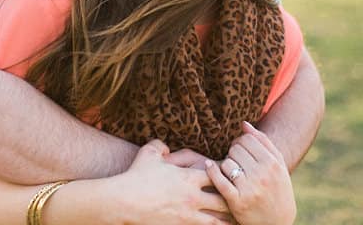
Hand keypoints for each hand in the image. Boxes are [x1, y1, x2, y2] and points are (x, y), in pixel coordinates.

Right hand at [108, 140, 231, 223]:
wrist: (122, 202)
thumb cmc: (135, 176)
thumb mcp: (148, 153)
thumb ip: (160, 145)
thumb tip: (166, 147)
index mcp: (189, 177)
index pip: (218, 175)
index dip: (226, 175)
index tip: (230, 176)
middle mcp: (192, 198)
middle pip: (224, 200)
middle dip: (232, 199)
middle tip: (240, 200)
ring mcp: (187, 216)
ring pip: (217, 221)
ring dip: (227, 221)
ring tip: (236, 221)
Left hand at [205, 122, 295, 224]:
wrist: (277, 221)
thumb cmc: (277, 188)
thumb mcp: (278, 164)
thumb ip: (263, 141)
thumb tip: (243, 124)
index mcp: (273, 163)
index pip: (247, 140)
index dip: (240, 142)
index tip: (240, 150)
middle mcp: (262, 175)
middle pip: (235, 149)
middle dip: (233, 153)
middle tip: (236, 162)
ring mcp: (249, 189)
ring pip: (226, 163)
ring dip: (225, 165)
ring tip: (232, 172)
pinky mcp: (237, 201)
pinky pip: (219, 180)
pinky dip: (211, 171)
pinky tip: (209, 166)